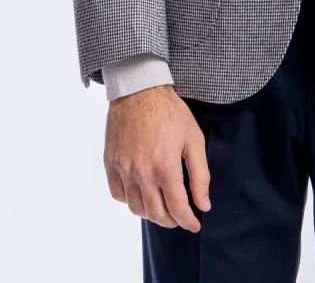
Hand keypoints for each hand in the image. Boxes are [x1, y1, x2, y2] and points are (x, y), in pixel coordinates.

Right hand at [103, 84, 210, 230]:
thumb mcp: (194, 139)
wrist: (139, 90)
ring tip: (162, 207)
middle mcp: (141, 174)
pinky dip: (130, 200)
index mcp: (165, 168)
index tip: (195, 224)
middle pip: (156, 214)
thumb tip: (204, 205)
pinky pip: (118, 194)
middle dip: (171, 221)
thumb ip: (200, 175)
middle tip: (180, 217)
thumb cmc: (170, 112)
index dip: (188, 221)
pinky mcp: (110, 163)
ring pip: (136, 208)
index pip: (177, 209)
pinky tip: (141, 193)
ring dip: (151, 213)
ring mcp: (123, 169)